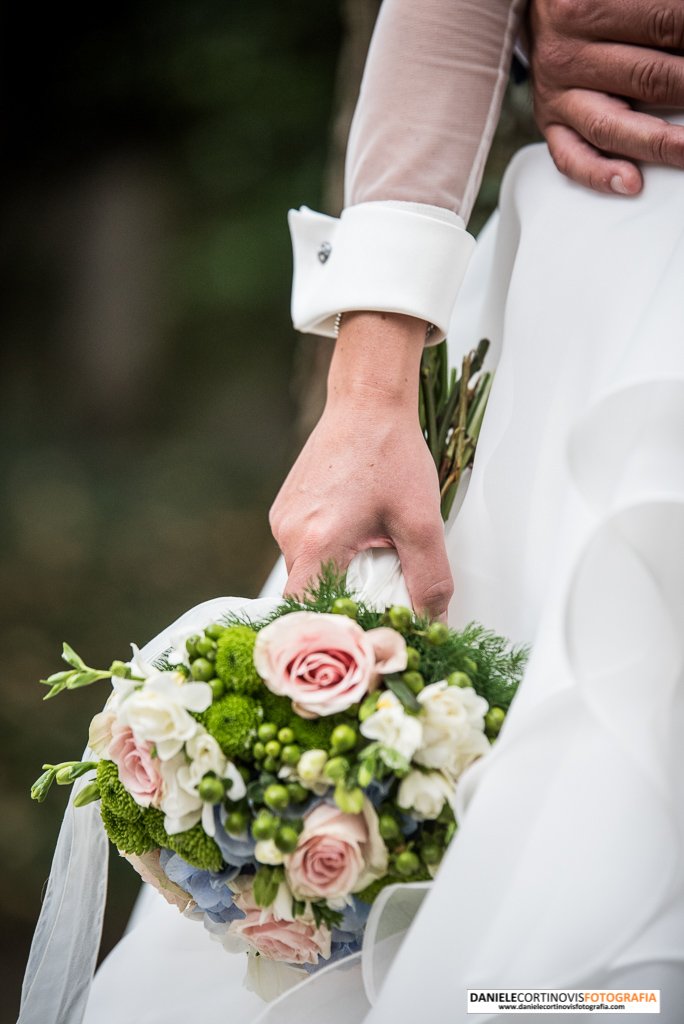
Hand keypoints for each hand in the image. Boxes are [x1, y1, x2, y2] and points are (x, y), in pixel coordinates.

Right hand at [269, 312, 452, 617]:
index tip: (362, 635)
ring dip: (336, 575)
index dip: (333, 629)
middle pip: (308, 595)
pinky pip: (302, 548)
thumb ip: (430, 580)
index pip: (308, 613)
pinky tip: (355, 532)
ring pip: (305, 571)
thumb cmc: (391, 452)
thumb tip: (433, 626)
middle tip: (379, 594)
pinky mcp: (285, 507)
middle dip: (342, 601)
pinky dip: (327, 553)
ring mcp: (281, 518)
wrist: (367, 401)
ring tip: (370, 555)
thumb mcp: (422, 522)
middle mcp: (288, 532)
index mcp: (316, 541)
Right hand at [529, 0, 683, 193]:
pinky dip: (599, 174)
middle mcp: (567, 53)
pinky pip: (570, 156)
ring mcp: (557, 93)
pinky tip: (630, 183)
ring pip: (612, 125)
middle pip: (648, 77)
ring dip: (662, 142)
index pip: (666, 22)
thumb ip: (659, 10)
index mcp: (586, 4)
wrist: (537, 8)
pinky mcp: (550, 122)